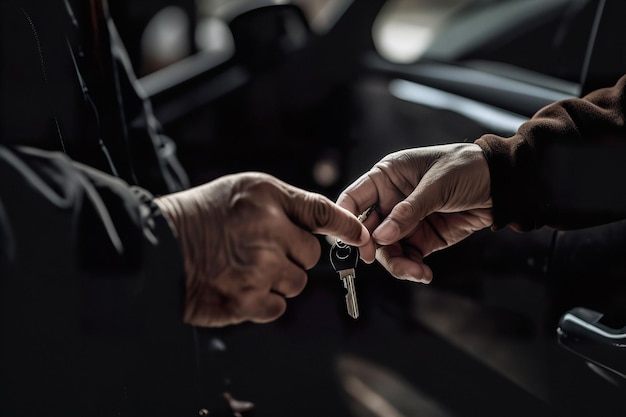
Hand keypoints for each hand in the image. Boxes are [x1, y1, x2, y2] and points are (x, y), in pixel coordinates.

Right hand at [155, 172, 368, 326]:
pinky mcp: (247, 301)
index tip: (361, 235)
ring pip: (295, 284)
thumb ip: (284, 203)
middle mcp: (268, 232)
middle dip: (294, 255)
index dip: (345, 225)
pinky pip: (277, 307)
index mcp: (268, 200)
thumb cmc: (201, 215)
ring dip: (278, 279)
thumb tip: (323, 223)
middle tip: (262, 250)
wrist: (159, 245)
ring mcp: (259, 269)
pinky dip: (263, 301)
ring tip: (245, 267)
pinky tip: (240, 286)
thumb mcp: (242, 190)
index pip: (321, 212)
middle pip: (311, 255)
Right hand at [337, 143, 492, 282]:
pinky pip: (408, 258)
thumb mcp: (437, 184)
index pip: (354, 198)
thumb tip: (381, 236)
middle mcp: (392, 200)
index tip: (353, 239)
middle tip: (378, 260)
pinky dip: (412, 269)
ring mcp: (406, 222)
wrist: (504, 185)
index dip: (348, 218)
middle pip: (368, 230)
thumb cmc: (468, 168)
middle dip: (373, 248)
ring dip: (397, 264)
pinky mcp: (423, 239)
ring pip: (387, 249)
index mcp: (388, 176)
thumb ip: (409, 211)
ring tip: (416, 272)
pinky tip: (423, 274)